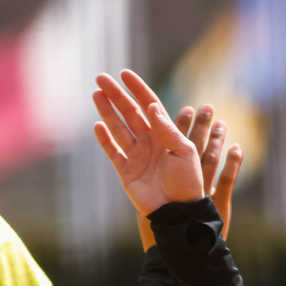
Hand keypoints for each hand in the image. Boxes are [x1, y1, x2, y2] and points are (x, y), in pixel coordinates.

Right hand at [93, 70, 242, 244]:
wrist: (179, 212)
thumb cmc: (188, 183)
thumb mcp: (184, 152)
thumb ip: (168, 130)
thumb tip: (150, 106)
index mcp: (166, 135)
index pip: (149, 105)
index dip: (138, 89)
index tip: (125, 73)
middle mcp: (150, 142)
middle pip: (130, 113)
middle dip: (116, 95)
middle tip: (101, 78)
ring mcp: (137, 156)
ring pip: (118, 128)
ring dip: (107, 111)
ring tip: (96, 94)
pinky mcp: (126, 172)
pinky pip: (113, 152)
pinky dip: (104, 140)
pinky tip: (97, 125)